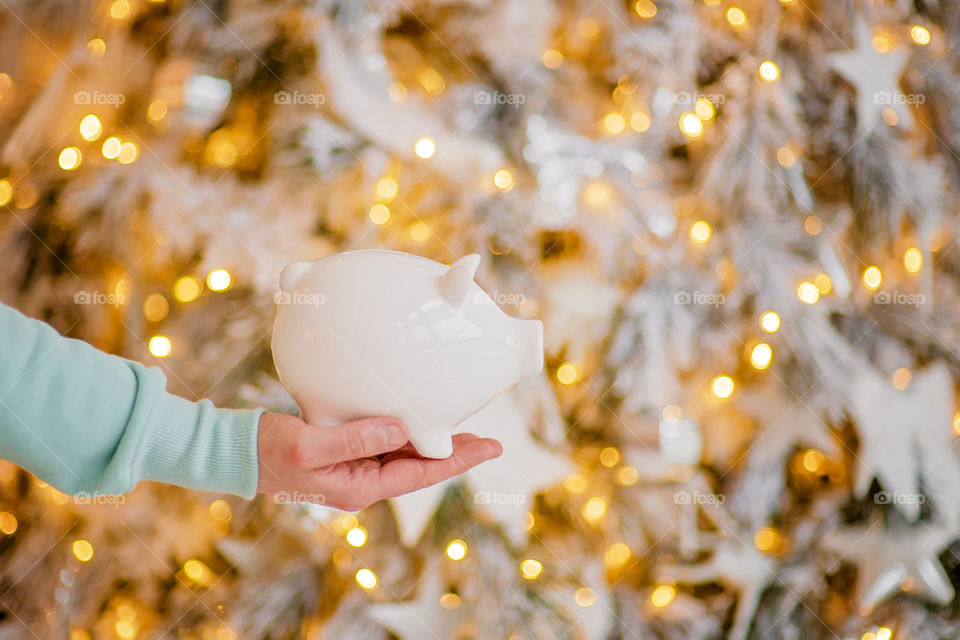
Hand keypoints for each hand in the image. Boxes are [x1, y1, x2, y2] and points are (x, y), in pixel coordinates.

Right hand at [256, 412, 501, 510]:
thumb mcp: (311, 444)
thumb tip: (402, 428)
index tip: (491, 448)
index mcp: (360, 487)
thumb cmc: (269, 452)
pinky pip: (383, 441)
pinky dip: (404, 430)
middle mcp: (363, 480)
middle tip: (490, 440)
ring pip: (404, 454)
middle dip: (454, 453)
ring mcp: (354, 467)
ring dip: (431, 441)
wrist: (237, 452)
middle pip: (419, 467)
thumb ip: (356, 438)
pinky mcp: (344, 450)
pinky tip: (414, 416)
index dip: (458, 461)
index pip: (421, 474)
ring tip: (461, 426)